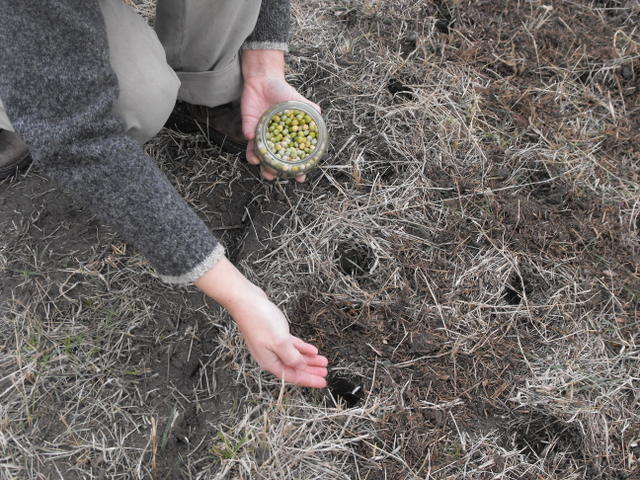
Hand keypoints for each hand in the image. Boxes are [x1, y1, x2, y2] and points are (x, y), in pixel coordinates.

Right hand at [194, 257, 327, 387]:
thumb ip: (292, 357)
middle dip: (311, 371)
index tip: (323, 382)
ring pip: (295, 356)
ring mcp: (273, 345)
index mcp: (270, 362)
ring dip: (309, 359)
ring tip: (324, 362)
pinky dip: (302, 348)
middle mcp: (271, 356)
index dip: (309, 380)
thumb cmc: (260, 321)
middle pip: (295, 368)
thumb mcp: (279, 342)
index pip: (293, 376)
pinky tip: (313, 350)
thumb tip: (301, 367)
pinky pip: (292, 345)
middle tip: (326, 373)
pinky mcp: (275, 334)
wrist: (246, 301)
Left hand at [241, 50, 319, 182]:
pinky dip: (249, 137)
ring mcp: (259, 135)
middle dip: (271, 172)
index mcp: (286, 138)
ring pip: (256, 153)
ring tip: (257, 162)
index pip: (291, 158)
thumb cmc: (283, 92)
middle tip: (272, 176)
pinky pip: (248, 134)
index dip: (296, 169)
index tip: (299, 178)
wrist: (265, 80)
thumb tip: (319, 113)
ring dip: (256, 160)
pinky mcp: (248, 126)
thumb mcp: (300, 102)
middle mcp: (272, 140)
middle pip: (271, 162)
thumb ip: (310, 109)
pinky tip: (251, 136)